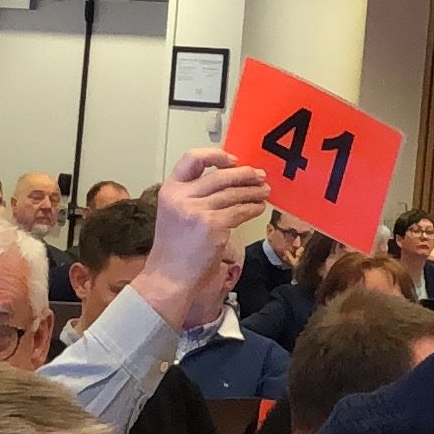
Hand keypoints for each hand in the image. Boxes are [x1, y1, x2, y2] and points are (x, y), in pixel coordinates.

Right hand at [147, 146, 267, 330]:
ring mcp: (198, 211)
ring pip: (234, 193)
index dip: (215, 155)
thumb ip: (193, 196)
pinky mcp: (213, 226)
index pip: (191, 158)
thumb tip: (228, 181)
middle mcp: (182, 197)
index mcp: (170, 190)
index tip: (232, 160)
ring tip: (264, 192)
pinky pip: (240, 211)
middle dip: (244, 174)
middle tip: (260, 176)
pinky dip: (253, 208)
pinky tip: (259, 208)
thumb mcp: (174, 214)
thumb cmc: (174, 249)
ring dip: (253, 191)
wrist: (168, 277)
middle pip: (220, 175)